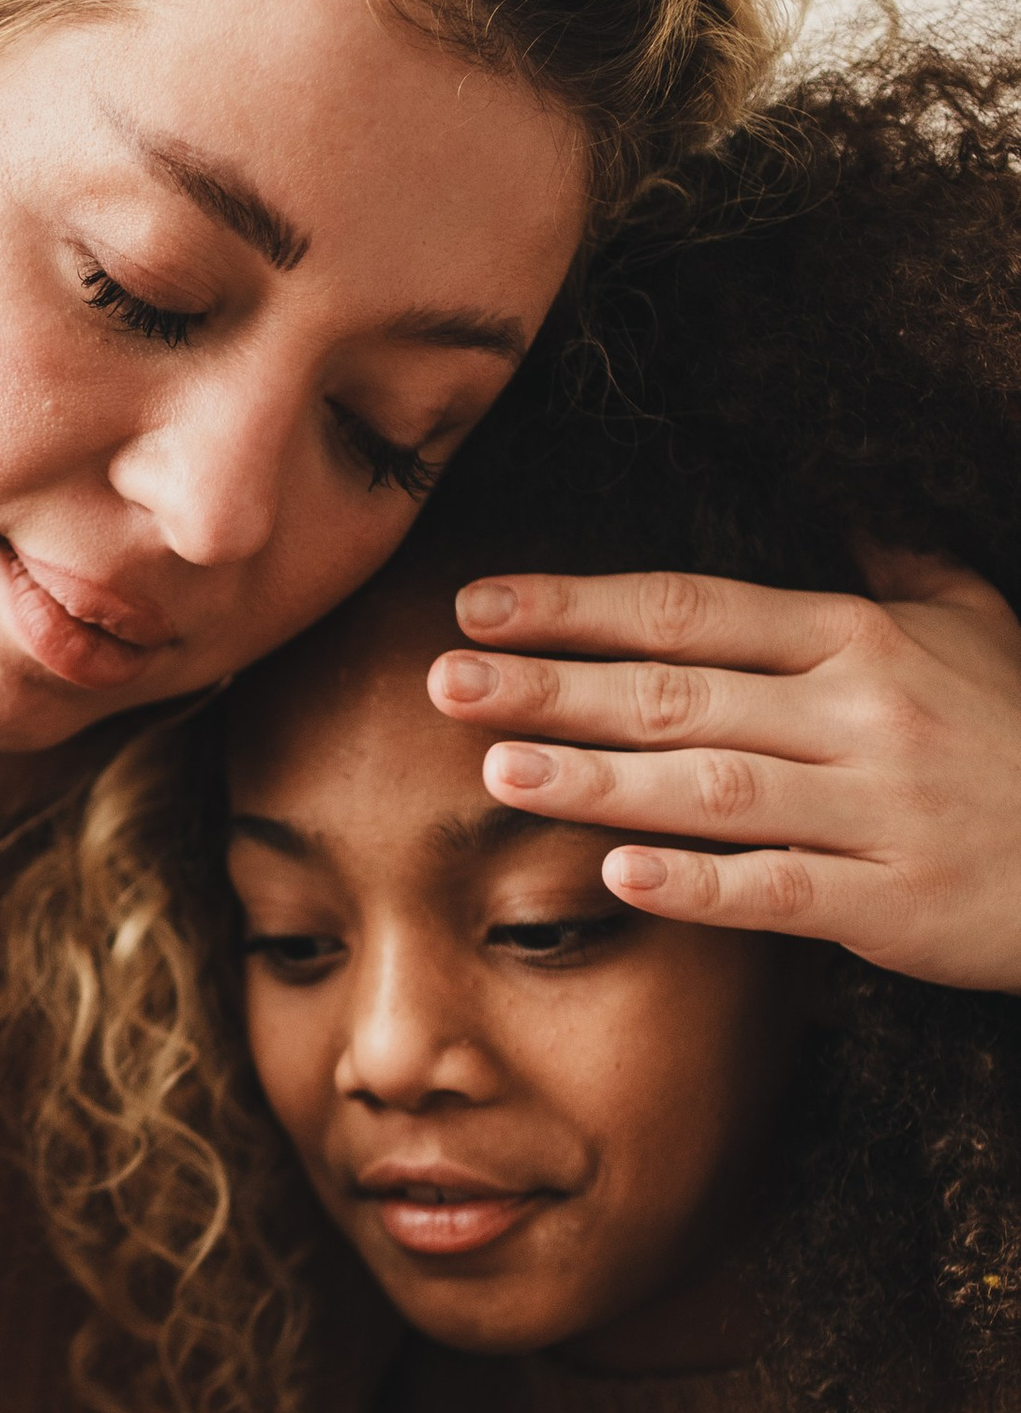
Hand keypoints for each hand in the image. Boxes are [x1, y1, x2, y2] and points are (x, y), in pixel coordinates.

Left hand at [428, 556, 1020, 990]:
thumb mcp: (979, 626)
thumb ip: (901, 568)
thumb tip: (843, 509)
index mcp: (862, 638)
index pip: (693, 607)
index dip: (579, 605)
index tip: (481, 604)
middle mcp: (859, 714)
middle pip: (677, 691)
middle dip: (551, 685)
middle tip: (444, 682)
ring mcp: (875, 810)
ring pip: (710, 788)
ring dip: (596, 781)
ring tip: (495, 772)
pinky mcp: (891, 903)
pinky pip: (778, 890)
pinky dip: (698, 885)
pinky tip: (616, 878)